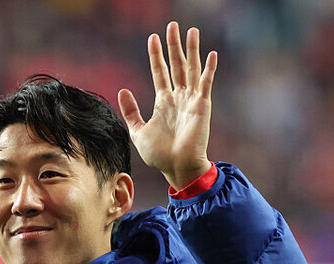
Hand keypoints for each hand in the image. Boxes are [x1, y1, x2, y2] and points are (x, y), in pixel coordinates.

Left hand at [118, 22, 216, 190]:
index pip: (160, 72)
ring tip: (191, 31)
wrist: (176, 167)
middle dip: (173, 46)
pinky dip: (208, 69)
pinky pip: (205, 84)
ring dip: (191, 50)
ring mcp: (191, 100)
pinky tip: (210, 54)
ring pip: (191, 69)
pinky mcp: (202, 106)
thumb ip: (131, 111)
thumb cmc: (159, 154)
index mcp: (164, 102)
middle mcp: (178, 98)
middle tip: (172, 25)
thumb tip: (123, 90)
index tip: (153, 38)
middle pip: (176, 65)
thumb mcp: (138, 131)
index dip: (156, 55)